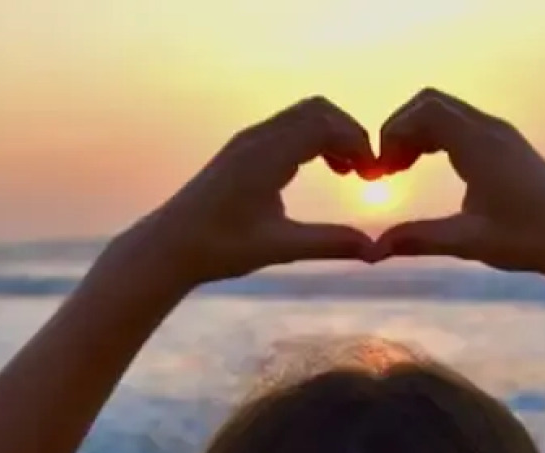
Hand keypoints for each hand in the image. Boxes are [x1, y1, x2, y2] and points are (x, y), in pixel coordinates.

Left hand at [131, 97, 379, 288]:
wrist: (169, 246)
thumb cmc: (219, 248)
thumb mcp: (280, 248)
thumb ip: (330, 243)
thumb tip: (376, 250)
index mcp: (267, 154)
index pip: (326, 124)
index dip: (359, 143)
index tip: (374, 177)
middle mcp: (258, 138)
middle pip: (318, 110)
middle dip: (350, 134)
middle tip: (366, 172)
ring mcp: (248, 140)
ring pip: (303, 116)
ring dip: (332, 135)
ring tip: (349, 173)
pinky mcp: (243, 150)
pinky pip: (288, 127)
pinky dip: (313, 140)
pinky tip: (321, 171)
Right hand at [373, 89, 544, 280]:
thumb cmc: (528, 239)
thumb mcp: (468, 242)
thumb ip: (420, 239)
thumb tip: (375, 250)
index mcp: (480, 145)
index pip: (423, 112)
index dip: (392, 134)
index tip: (379, 172)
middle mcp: (490, 129)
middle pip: (430, 102)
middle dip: (400, 129)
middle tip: (384, 169)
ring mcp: (500, 133)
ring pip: (446, 111)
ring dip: (417, 132)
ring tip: (399, 170)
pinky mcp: (506, 144)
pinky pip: (461, 123)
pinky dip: (437, 136)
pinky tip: (428, 167)